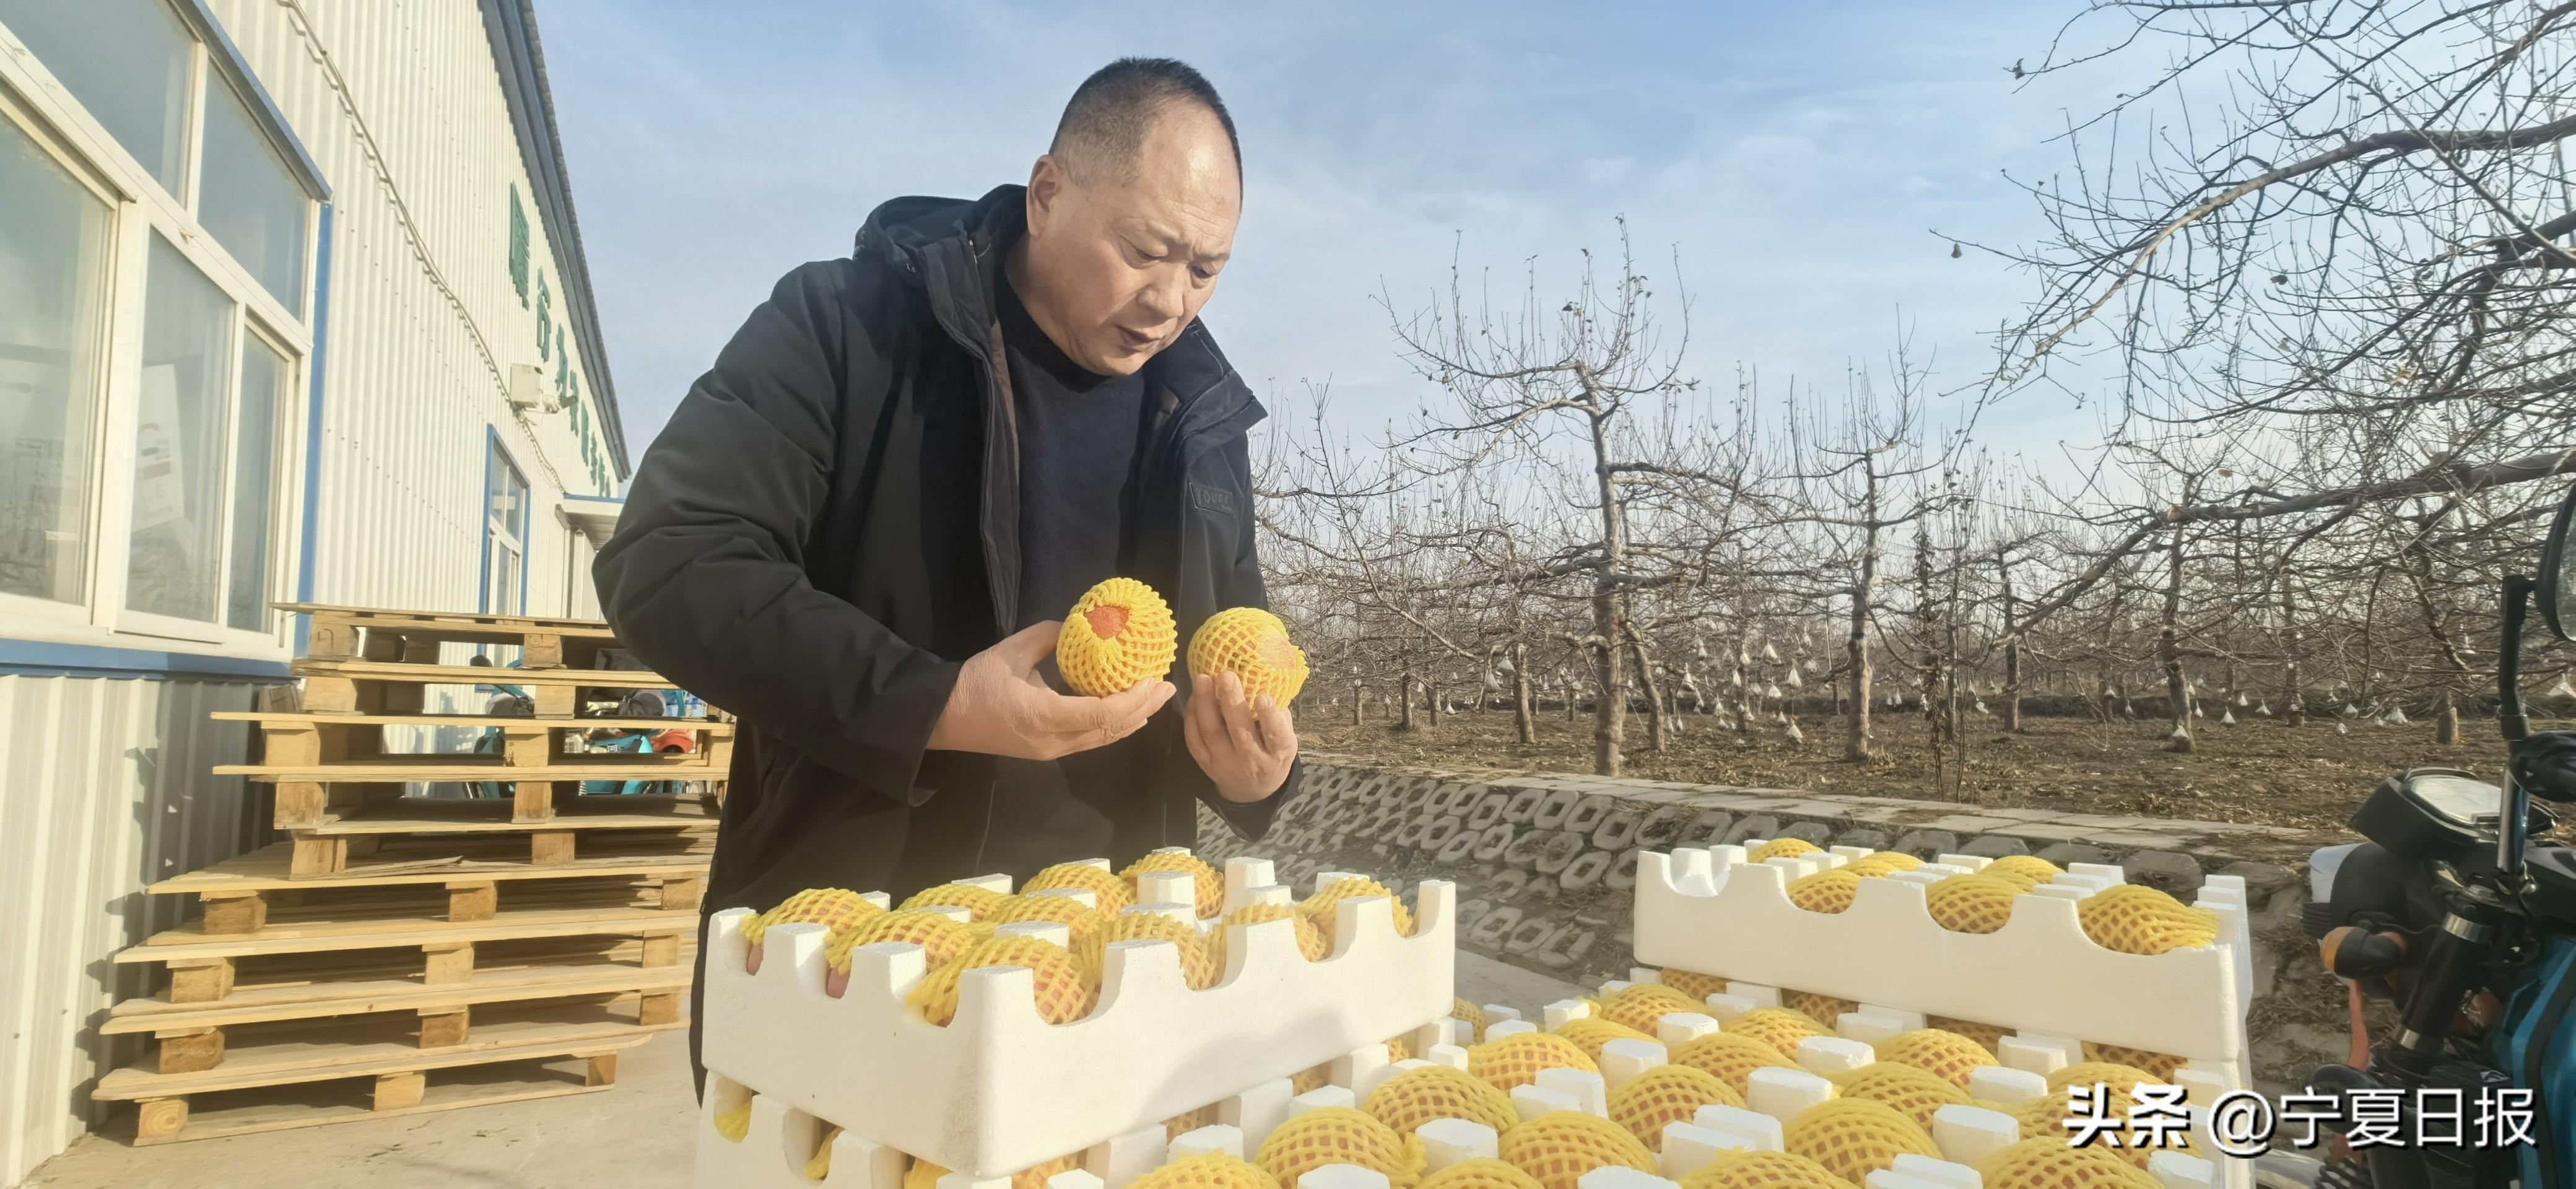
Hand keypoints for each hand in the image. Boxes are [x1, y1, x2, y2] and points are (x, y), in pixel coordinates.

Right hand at [926, 621, 1174, 759]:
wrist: (943, 718)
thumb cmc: (974, 682)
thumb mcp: (1011, 650)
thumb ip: (1049, 637)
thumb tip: (1080, 624)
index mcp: (1045, 716)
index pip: (1103, 715)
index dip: (1134, 700)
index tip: (1154, 679)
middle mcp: (1054, 741)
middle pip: (1111, 731)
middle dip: (1144, 709)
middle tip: (1168, 687)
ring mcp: (1052, 750)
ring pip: (1104, 739)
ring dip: (1133, 719)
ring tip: (1155, 699)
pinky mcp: (1048, 751)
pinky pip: (1091, 740)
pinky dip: (1114, 726)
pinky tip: (1127, 712)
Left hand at [1184, 670, 1296, 803]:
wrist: (1252, 789)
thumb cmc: (1271, 753)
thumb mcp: (1285, 737)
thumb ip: (1278, 714)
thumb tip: (1266, 679)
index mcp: (1277, 752)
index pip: (1275, 735)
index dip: (1269, 717)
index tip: (1263, 697)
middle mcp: (1252, 760)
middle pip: (1240, 731)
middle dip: (1232, 701)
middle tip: (1226, 675)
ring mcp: (1226, 764)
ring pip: (1212, 733)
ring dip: (1206, 704)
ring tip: (1203, 679)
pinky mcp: (1206, 764)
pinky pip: (1194, 740)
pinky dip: (1192, 718)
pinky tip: (1194, 697)